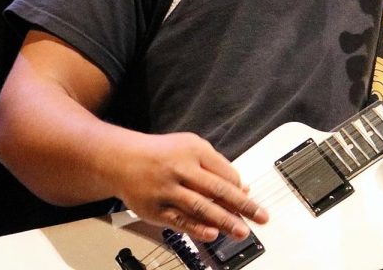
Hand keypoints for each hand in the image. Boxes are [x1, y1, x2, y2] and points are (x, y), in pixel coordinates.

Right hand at [109, 131, 268, 243]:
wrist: (122, 159)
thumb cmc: (162, 154)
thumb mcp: (192, 148)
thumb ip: (216, 166)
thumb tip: (242, 188)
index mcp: (194, 150)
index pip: (226, 172)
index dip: (240, 188)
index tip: (250, 200)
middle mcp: (181, 168)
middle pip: (217, 189)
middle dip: (242, 205)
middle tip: (260, 217)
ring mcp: (167, 189)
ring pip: (200, 207)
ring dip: (224, 220)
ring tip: (242, 231)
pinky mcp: (155, 208)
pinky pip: (179, 220)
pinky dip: (197, 228)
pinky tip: (212, 234)